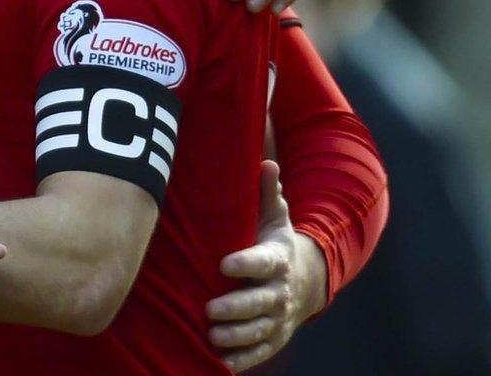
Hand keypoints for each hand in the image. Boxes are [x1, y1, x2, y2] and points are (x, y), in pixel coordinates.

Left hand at [207, 161, 324, 371]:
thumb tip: (265, 161)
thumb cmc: (276, 242)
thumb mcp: (274, 217)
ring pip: (259, 330)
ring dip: (237, 336)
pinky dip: (242, 359)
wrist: (307, 279)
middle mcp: (280, 292)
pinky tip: (220, 363)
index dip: (246, 264)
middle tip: (211, 310)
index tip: (223, 264)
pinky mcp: (274, 337)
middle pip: (260, 303)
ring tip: (212, 336)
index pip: (262, 262)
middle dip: (237, 308)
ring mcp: (278, 317)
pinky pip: (260, 352)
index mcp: (277, 259)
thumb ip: (266, 192)